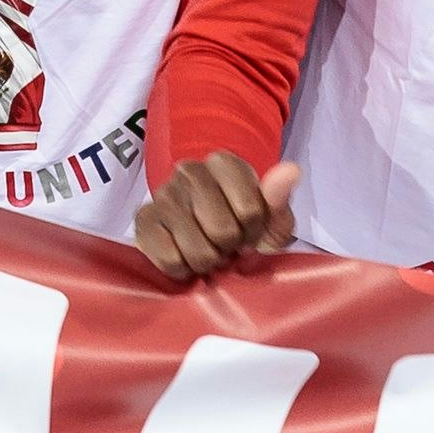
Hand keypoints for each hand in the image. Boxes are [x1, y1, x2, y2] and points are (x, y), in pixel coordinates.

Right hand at [131, 152, 303, 280]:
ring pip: (198, 250)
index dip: (253, 232)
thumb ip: (279, 199)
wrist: (201, 238)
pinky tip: (184, 255)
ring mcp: (162, 193)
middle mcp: (189, 170)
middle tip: (225, 244)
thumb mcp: (270, 221)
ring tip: (206, 250)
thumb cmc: (242, 228)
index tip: (247, 230)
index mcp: (224, 163)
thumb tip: (291, 170)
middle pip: (223, 231)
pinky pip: (170, 260)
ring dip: (207, 261)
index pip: (251, 211)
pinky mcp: (142, 220)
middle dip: (229, 248)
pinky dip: (182, 269)